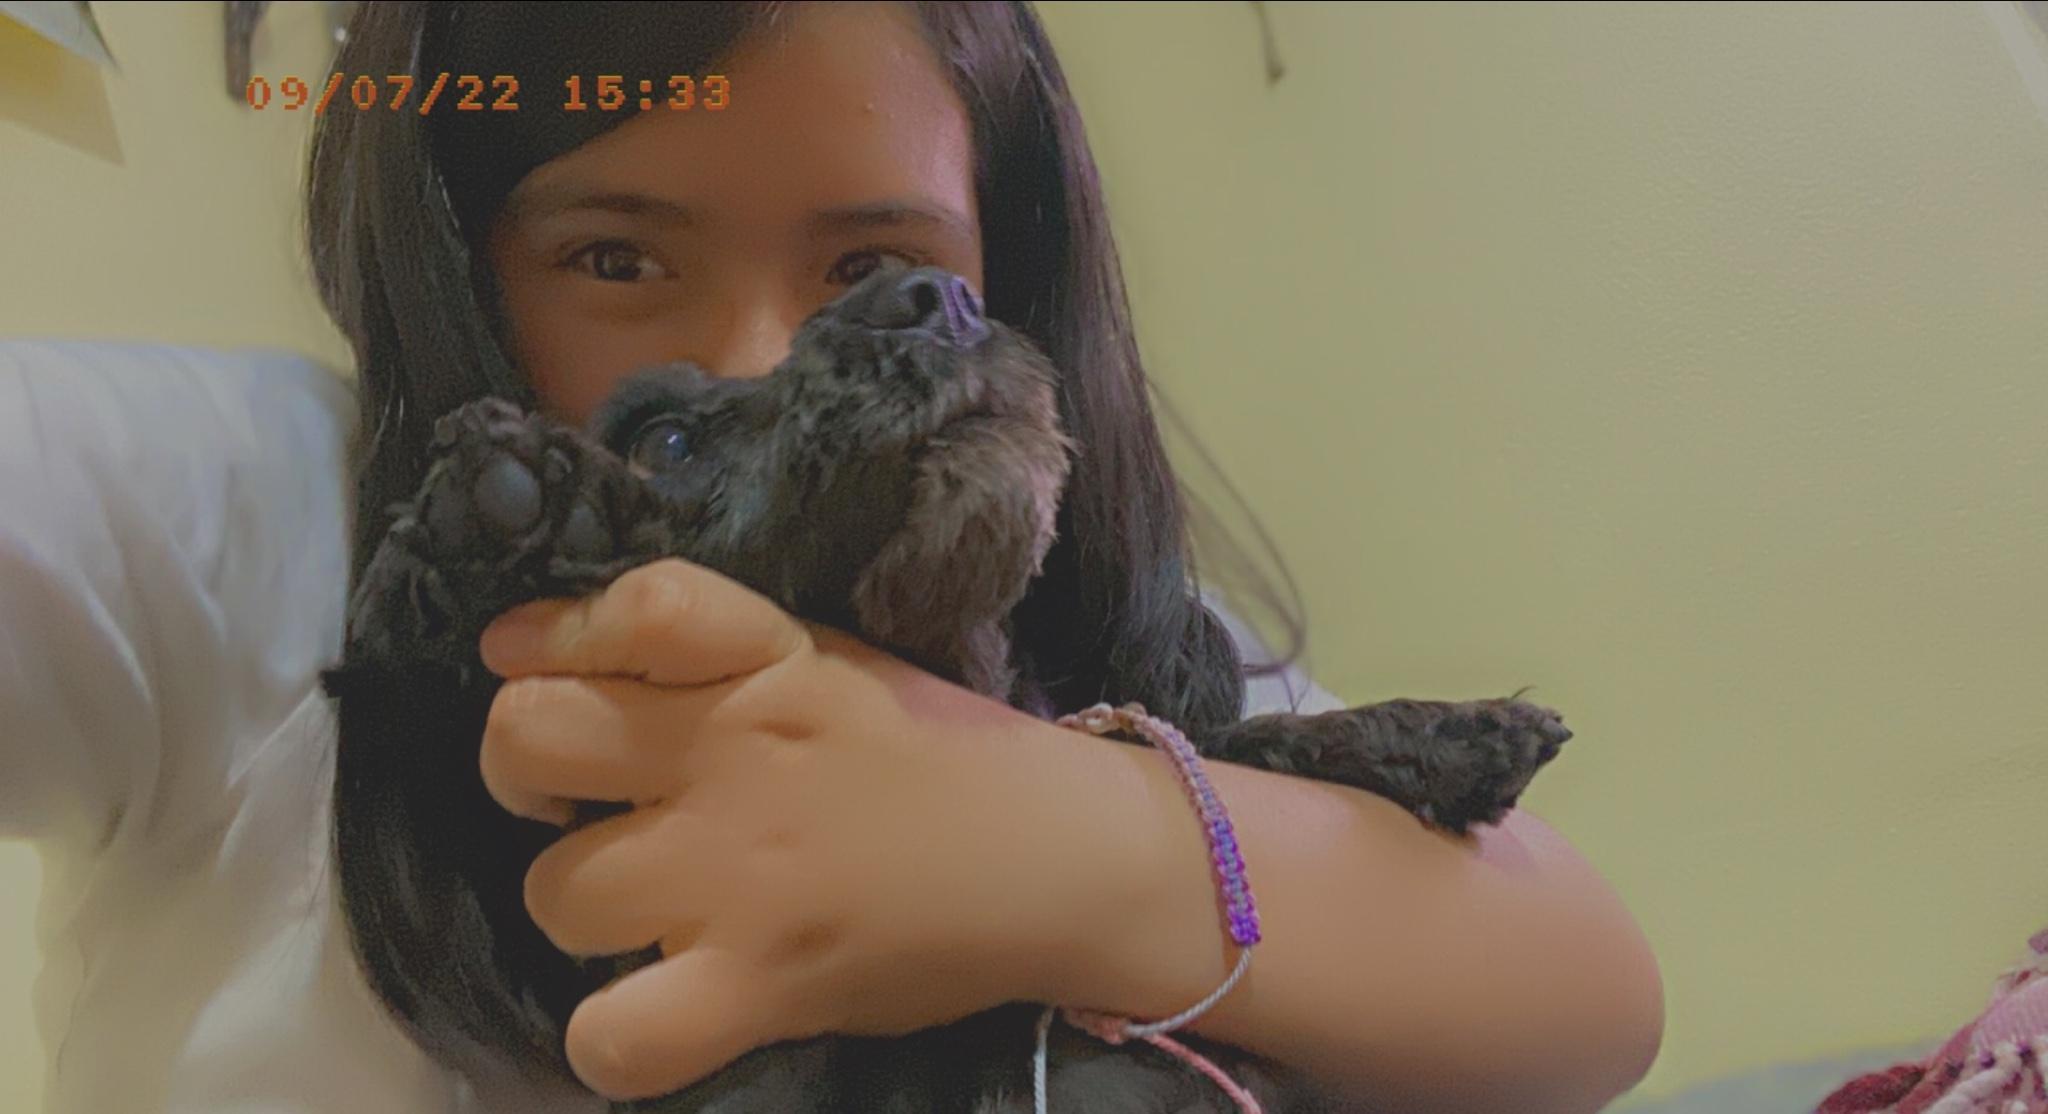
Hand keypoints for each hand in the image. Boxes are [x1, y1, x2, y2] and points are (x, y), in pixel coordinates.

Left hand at [474, 559, 1124, 1100]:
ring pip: (553, 891)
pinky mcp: (763, 983)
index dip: (554, 635)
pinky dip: (618, 1038)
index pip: (632, 603)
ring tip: (651, 909)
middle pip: (529, 735)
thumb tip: (514, 644)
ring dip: (586, 905)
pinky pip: (614, 1037)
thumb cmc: (943, 759)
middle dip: (525, 771)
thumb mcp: (830, 661)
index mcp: (770, 659)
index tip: (545, 665)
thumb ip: (701, 649)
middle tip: (582, 800)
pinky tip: (661, 1007)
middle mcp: (739, 753)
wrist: (1066, 861)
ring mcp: (744, 874)